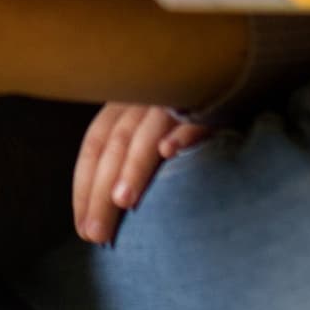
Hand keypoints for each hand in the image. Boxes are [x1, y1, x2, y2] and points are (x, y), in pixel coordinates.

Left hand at [73, 100, 210, 244]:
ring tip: (122, 201)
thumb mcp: (150, 129)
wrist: (227, 77)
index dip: (84, 186)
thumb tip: (109, 211)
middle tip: (95, 232)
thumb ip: (129, 157)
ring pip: (146, 134)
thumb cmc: (184, 116)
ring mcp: (173, 98)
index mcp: (124, 106)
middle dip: (101, 191)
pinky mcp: (208, 99)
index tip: (82, 226)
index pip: (95, 146)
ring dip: (132, 167)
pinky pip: (192, 118)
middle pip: (115, 147)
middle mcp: (143, 100)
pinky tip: (168, 150)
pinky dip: (179, 133)